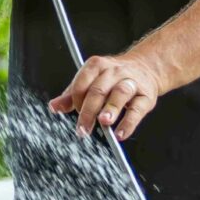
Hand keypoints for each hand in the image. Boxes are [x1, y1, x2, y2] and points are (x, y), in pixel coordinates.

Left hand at [49, 52, 163, 140]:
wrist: (145, 68)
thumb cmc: (113, 77)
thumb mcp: (91, 80)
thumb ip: (72, 94)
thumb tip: (54, 107)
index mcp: (97, 66)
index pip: (82, 82)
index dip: (77, 100)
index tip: (75, 114)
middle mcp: (114, 71)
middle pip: (99, 89)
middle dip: (89, 110)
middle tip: (83, 128)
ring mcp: (131, 82)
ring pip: (120, 93)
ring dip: (111, 108)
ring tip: (104, 122)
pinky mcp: (146, 96)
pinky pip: (137, 109)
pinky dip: (129, 122)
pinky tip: (120, 134)